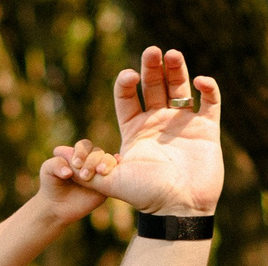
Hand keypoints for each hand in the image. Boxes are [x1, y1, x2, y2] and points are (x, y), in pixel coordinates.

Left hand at [36, 139, 113, 223]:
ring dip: (104, 164)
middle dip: (92, 161)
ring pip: (108, 161)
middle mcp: (89, 161)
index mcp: (77, 154)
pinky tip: (116, 165)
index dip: (82, 152)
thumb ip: (55, 164)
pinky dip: (117, 167)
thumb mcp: (47, 171)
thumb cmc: (51, 186)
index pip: (85, 146)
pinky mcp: (106, 185)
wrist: (56, 207)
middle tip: (83, 175)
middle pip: (98, 152)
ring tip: (99, 172)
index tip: (75, 163)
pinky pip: (115, 175)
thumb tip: (69, 171)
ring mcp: (98, 173)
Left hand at [87, 47, 222, 217]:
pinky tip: (200, 80)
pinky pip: (210, 102)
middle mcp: (159, 124)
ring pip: (180, 87)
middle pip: (154, 86)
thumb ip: (84, 168)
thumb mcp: (110, 182)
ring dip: (177, 69)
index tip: (128, 76)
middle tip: (152, 51)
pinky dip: (208, 88)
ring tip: (172, 54)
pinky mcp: (206, 130)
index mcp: (136, 131)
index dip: (126, 83)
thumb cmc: (145, 198)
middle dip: (152, 67)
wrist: (179, 211)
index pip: (128, 98)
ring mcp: (183, 125)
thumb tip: (56, 154)